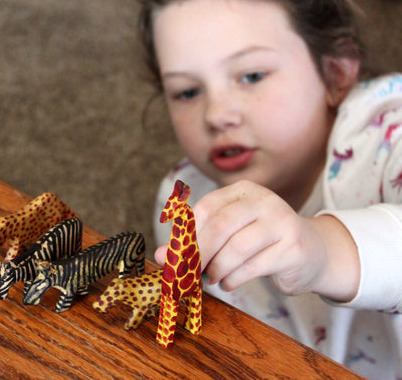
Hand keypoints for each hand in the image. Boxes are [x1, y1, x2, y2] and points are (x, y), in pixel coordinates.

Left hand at [155, 180, 359, 301]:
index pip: (207, 207)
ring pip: (238, 247)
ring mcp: (282, 222)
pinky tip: (229, 283)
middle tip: (192, 272)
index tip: (177, 255)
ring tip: (213, 278)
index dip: (188, 233)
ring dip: (218, 269)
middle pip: (222, 225)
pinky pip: (255, 266)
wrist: (313, 253)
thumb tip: (160, 255)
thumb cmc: (261, 242)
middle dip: (201, 253)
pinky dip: (235, 279)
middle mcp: (264, 200)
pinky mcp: (294, 247)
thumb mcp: (229, 234)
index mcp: (243, 191)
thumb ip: (197, 241)